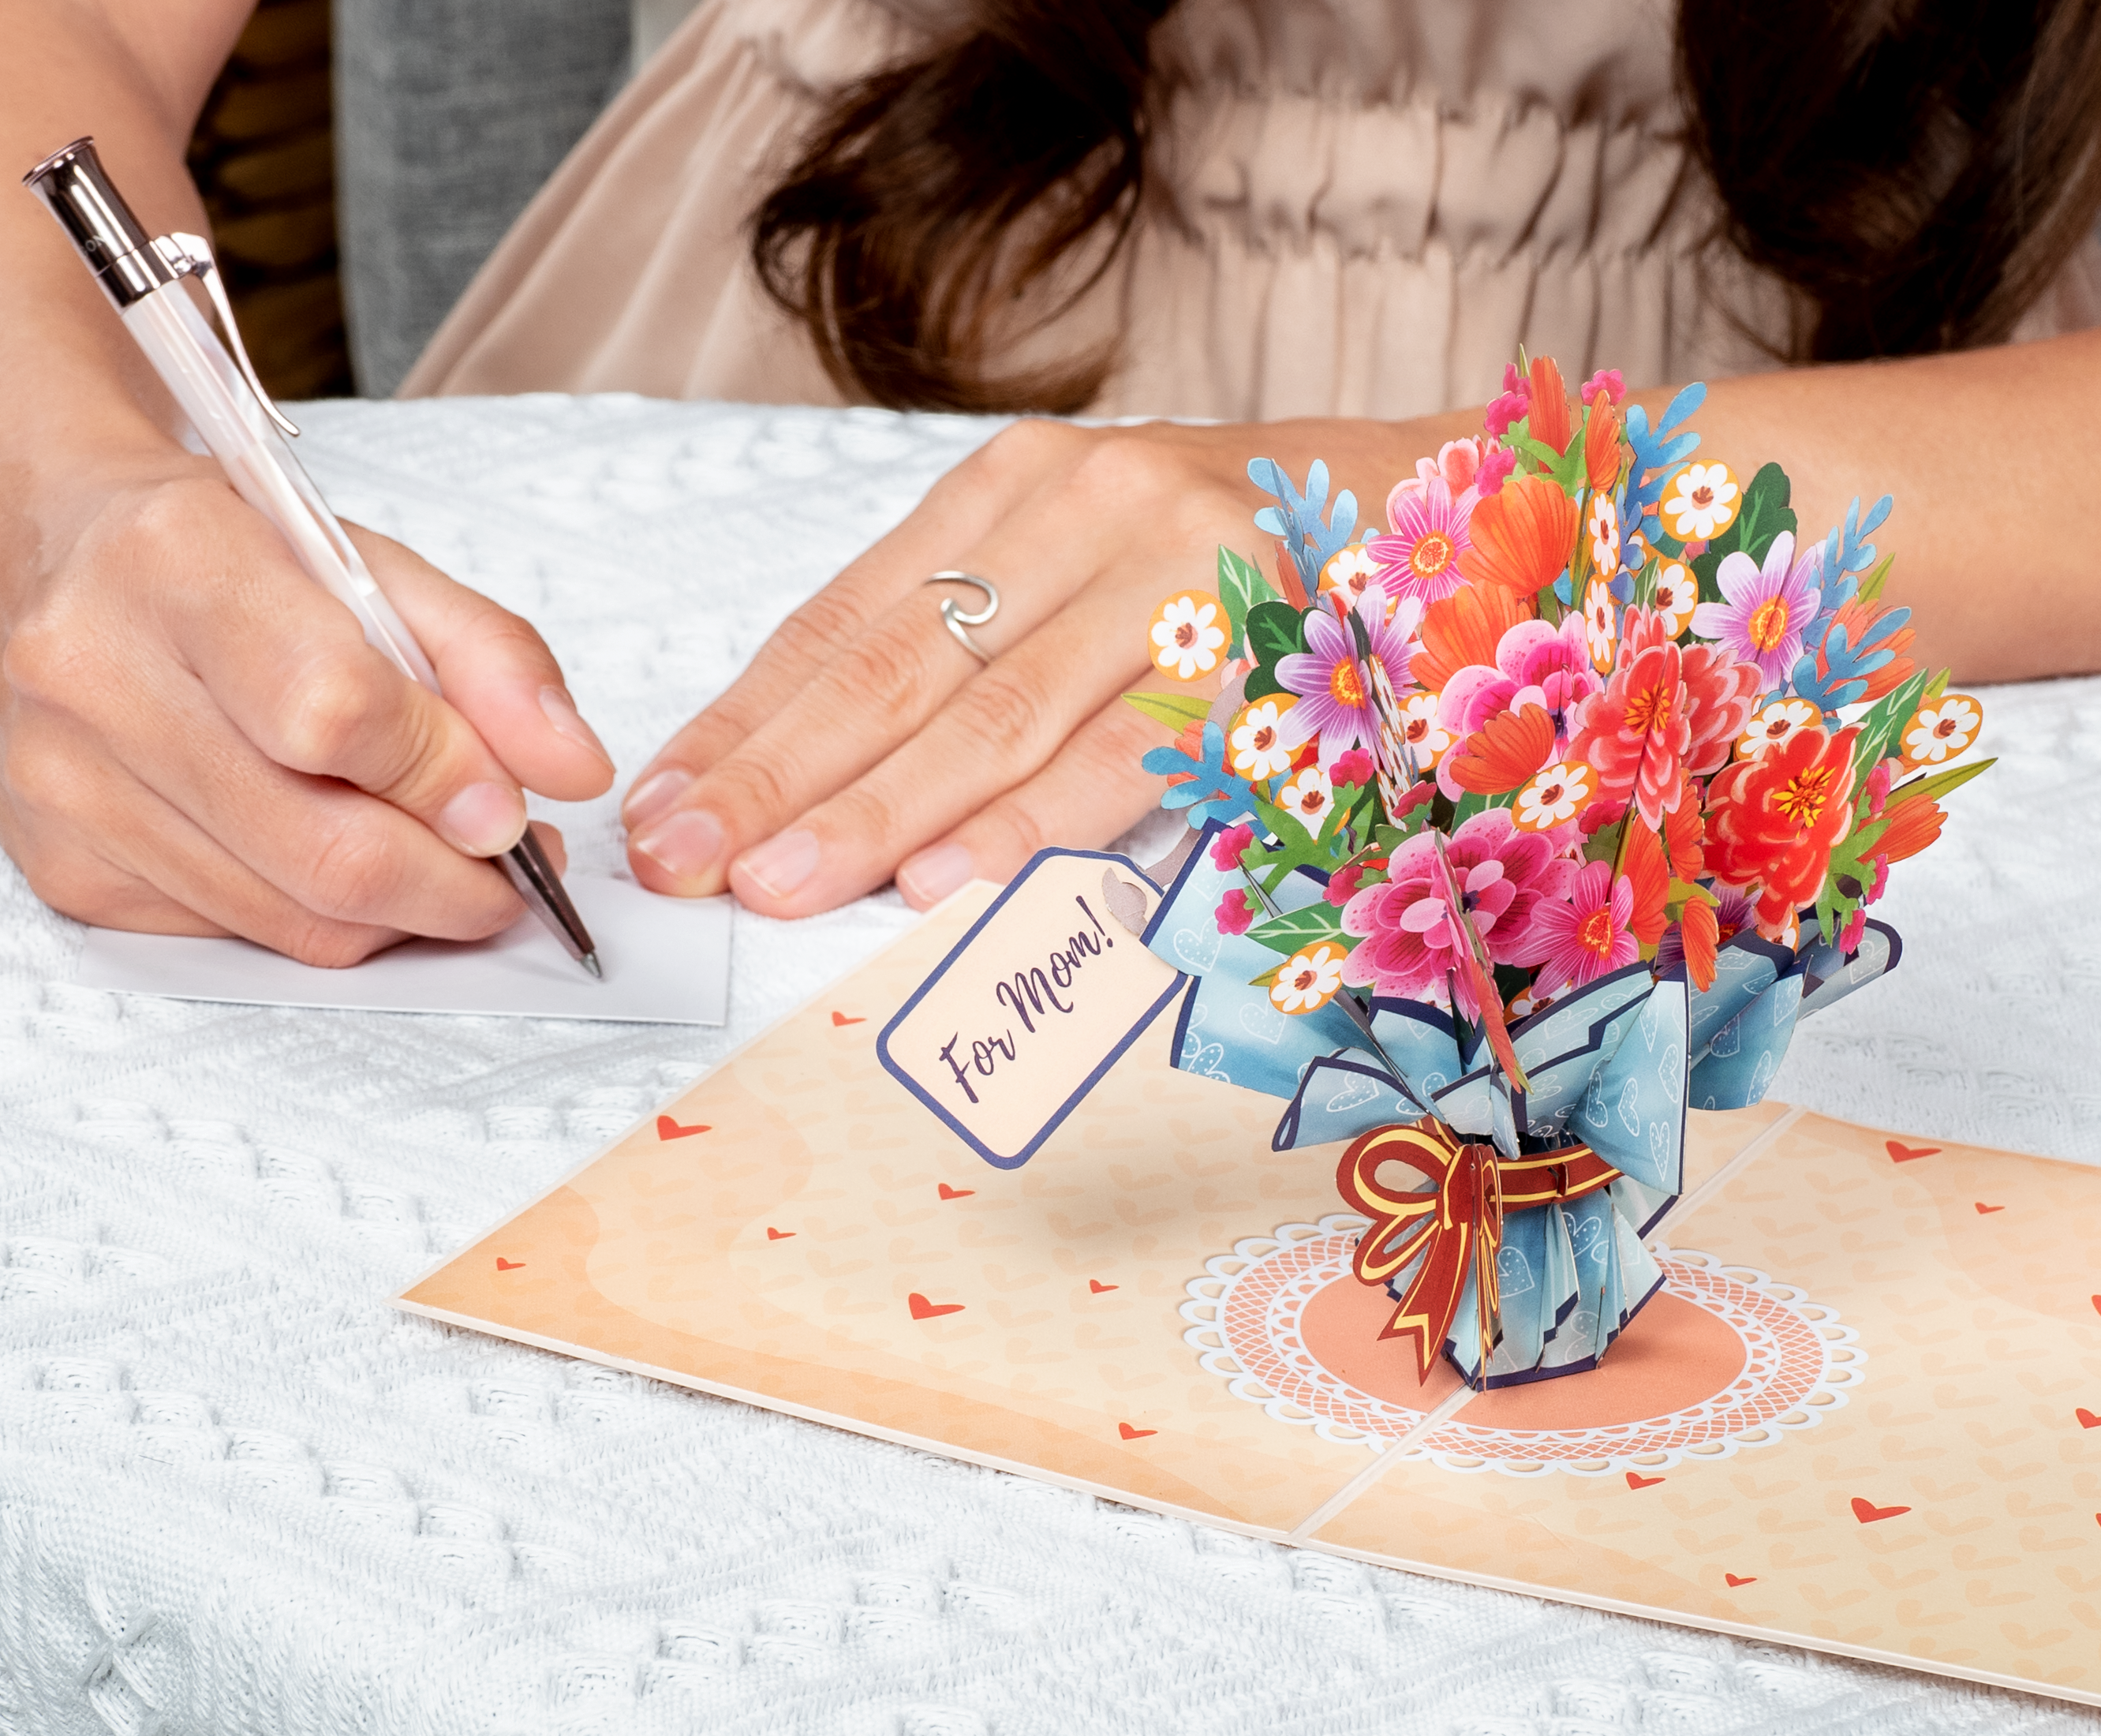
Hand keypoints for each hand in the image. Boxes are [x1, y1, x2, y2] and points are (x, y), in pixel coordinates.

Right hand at [0, 442, 616, 963]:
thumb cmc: (216, 554)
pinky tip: (333, 852)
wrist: (47, 551)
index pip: (339, 715)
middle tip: (514, 867)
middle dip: (458, 883)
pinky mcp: (64, 865)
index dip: (452, 780)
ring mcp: (65, 782)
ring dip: (404, 910)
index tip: (517, 806)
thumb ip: (492, 659)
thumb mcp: (372, 566)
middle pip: (324, 849)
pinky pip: (241, 935)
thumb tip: (572, 768)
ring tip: (443, 857)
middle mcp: (94, 673)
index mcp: (175, 562)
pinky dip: (321, 916)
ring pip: (293, 916)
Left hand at [620, 414, 1427, 913]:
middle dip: (776, 777)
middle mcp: (1087, 511)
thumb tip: (816, 764)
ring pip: (995, 718)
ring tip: (780, 885)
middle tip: (685, 862)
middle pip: (897, 666)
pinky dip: (1031, 825)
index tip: (664, 803)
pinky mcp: (1259, 660)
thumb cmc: (1240, 556)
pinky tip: (946, 879)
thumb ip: (974, 632)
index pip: (846, 615)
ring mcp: (1176, 581)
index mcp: (1020, 484)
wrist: (1436, 505)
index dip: (746, 718)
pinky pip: (1124, 760)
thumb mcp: (1089, 550)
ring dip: (877, 814)